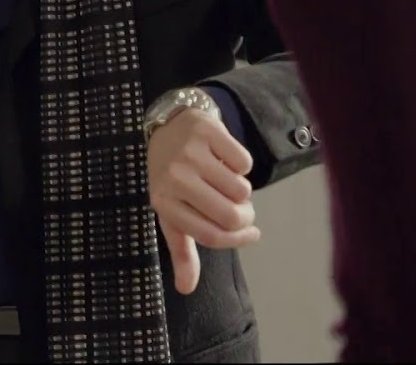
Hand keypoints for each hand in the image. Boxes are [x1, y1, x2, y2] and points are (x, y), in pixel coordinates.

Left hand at [147, 108, 260, 294]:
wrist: (167, 127)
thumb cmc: (172, 178)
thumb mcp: (173, 213)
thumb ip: (182, 252)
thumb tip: (186, 288)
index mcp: (163, 203)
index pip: (212, 235)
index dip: (238, 239)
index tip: (252, 234)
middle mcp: (173, 178)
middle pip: (231, 215)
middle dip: (245, 216)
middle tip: (242, 209)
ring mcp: (189, 153)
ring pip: (242, 189)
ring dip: (242, 189)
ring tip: (226, 181)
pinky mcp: (205, 131)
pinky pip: (244, 162)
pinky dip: (242, 164)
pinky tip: (225, 159)